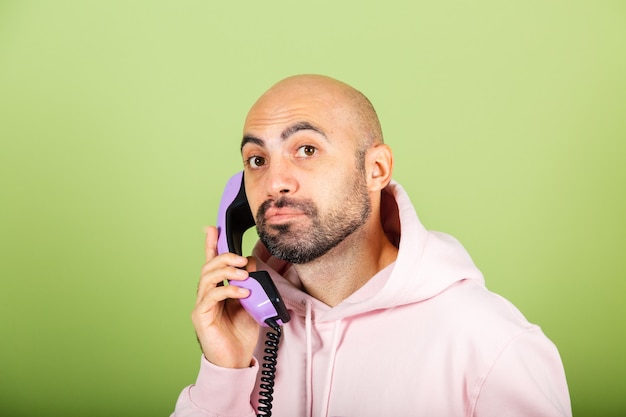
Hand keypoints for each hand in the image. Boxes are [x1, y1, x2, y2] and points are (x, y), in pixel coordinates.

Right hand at [192, 226, 259, 367]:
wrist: (236, 360)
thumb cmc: (242, 333)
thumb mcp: (252, 302)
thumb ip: (250, 283)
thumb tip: (251, 263)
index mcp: (218, 289)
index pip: (212, 263)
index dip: (211, 244)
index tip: (211, 228)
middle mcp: (206, 294)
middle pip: (209, 266)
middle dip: (225, 257)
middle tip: (241, 259)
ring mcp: (202, 305)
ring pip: (207, 277)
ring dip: (226, 272)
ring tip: (244, 275)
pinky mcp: (201, 316)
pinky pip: (211, 296)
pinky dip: (228, 290)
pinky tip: (243, 292)